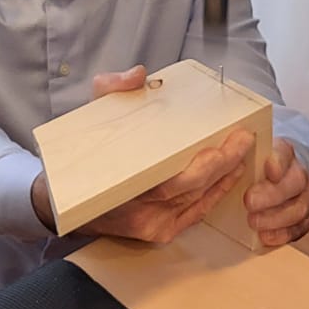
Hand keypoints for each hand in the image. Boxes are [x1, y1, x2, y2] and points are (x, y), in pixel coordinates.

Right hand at [30, 65, 255, 242]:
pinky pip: (194, 214)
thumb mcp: (91, 115)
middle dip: (224, 165)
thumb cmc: (85, 155)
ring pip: (198, 203)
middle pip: (193, 190)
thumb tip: (139, 75)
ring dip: (225, 178)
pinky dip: (215, 195)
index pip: (175, 181)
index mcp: (123, 187)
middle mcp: (140, 214)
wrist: (64, 202)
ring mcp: (151, 227)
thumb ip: (112, 90)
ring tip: (242, 152)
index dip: (207, 165)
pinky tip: (230, 175)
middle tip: (244, 139)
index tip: (229, 141)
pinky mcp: (158, 234)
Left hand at [245, 139, 308, 246]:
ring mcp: (306, 196)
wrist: (271, 184)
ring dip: (276, 218)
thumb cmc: (254, 172)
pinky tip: (266, 236)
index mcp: (283, 152)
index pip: (284, 152)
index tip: (269, 171)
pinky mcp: (307, 217)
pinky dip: (283, 233)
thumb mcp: (246, 160)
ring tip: (253, 222)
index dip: (278, 162)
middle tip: (249, 202)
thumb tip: (226, 157)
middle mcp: (299, 173)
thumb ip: (239, 159)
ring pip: (300, 207)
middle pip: (295, 181)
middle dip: (272, 194)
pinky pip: (301, 227)